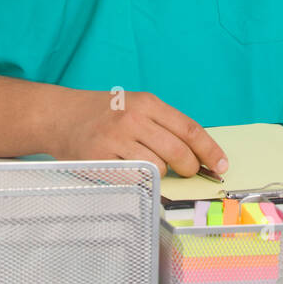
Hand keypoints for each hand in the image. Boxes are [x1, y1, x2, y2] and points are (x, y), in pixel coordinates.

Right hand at [51, 88, 228, 177]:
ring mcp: (116, 140)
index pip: (190, 130)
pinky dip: (139, 180)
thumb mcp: (137, 105)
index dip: (210, 150)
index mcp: (148, 103)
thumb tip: (198, 152)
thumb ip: (165, 125)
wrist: (61, 116)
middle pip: (178, 153)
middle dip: (190, 168)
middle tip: (189, 172)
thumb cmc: (105, 114)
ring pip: (158, 168)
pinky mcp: (101, 160)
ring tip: (146, 163)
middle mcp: (133, 119)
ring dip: (160, 173)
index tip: (221, 165)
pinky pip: (134, 179)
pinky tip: (131, 170)